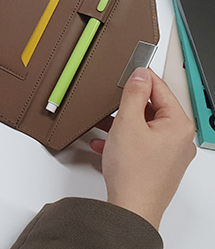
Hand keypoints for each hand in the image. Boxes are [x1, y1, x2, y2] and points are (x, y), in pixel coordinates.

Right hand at [90, 67, 195, 229]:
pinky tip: (104, 142)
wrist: (131, 210)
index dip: (141, 77)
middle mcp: (179, 138)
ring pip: (143, 125)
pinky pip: (140, 142)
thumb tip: (140, 75)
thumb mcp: (128, 122)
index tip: (126, 71)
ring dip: (121, 122)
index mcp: (178, 124)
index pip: (160, 88)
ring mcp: (169, 153)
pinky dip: (122, 138)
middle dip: (127, 104)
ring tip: (103, 124)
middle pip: (152, 107)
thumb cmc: (134, 172)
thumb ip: (134, 94)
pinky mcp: (157, 164)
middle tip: (111, 102)